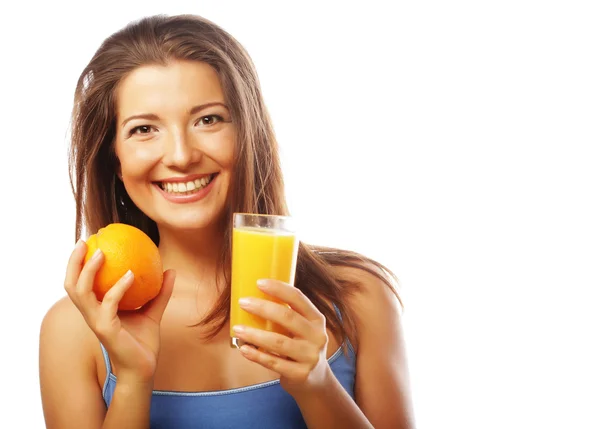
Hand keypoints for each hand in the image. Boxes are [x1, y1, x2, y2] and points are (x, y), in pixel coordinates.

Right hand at [64, 239, 174, 383]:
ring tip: (102, 253)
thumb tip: (170, 269)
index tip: (87, 242)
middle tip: (86, 241)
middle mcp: (91, 314)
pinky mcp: (106, 330)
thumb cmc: (143, 342)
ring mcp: (96, 322)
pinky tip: (132, 274)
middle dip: (74, 262)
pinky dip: (118, 287)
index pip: (80, 283)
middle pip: (71, 285)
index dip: (78, 264)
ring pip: (81, 293)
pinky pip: (109, 304)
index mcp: (97, 309)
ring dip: (89, 271)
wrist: (144, 369)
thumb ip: (160, 292)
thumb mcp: (153, 311)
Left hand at [232, 279, 331, 396]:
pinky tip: (244, 349)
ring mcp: (310, 356)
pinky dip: (257, 355)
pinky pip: (274, 363)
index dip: (279, 288)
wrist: (315, 379)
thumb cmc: (301, 346)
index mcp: (317, 319)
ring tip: (237, 329)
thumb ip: (288, 315)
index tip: (259, 282)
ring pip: (278, 342)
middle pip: (288, 317)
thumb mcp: (303, 328)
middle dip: (263, 308)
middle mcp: (317, 336)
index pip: (298, 298)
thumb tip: (255, 296)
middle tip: (243, 302)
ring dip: (255, 334)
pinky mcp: (300, 374)